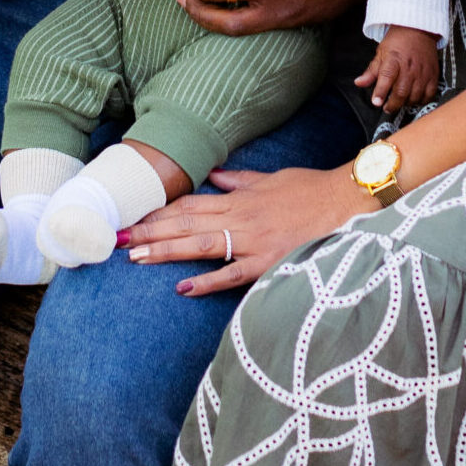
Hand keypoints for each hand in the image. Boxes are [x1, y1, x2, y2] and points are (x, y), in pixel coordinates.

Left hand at [123, 166, 368, 296]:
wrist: (346, 201)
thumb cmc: (311, 190)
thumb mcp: (272, 178)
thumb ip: (241, 181)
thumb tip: (216, 176)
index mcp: (239, 198)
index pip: (190, 203)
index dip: (160, 210)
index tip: (133, 216)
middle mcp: (240, 218)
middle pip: (186, 223)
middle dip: (150, 232)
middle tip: (118, 240)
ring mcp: (253, 241)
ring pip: (201, 246)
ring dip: (165, 251)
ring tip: (135, 258)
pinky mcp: (269, 262)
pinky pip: (232, 274)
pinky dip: (208, 282)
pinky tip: (183, 289)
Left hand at [355, 26, 439, 113]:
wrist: (418, 30)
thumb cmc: (398, 42)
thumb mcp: (381, 53)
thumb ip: (371, 71)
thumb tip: (359, 83)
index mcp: (393, 60)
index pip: (386, 77)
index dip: (380, 92)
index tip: (376, 102)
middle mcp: (409, 67)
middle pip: (401, 92)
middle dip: (393, 104)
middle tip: (387, 107)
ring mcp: (422, 72)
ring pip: (415, 96)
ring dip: (406, 103)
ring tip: (400, 101)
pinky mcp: (433, 75)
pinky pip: (429, 94)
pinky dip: (421, 100)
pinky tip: (414, 98)